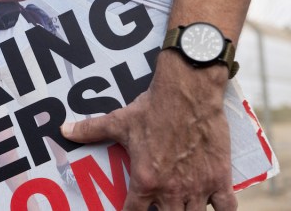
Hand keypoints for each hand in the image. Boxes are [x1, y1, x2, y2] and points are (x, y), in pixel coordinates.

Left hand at [61, 52, 236, 210]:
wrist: (188, 92)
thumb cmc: (152, 108)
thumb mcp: (118, 120)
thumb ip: (90, 130)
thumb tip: (63, 129)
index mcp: (145, 179)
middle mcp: (171, 189)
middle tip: (158, 206)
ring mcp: (198, 186)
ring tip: (180, 206)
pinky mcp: (220, 178)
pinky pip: (227, 208)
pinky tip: (214, 207)